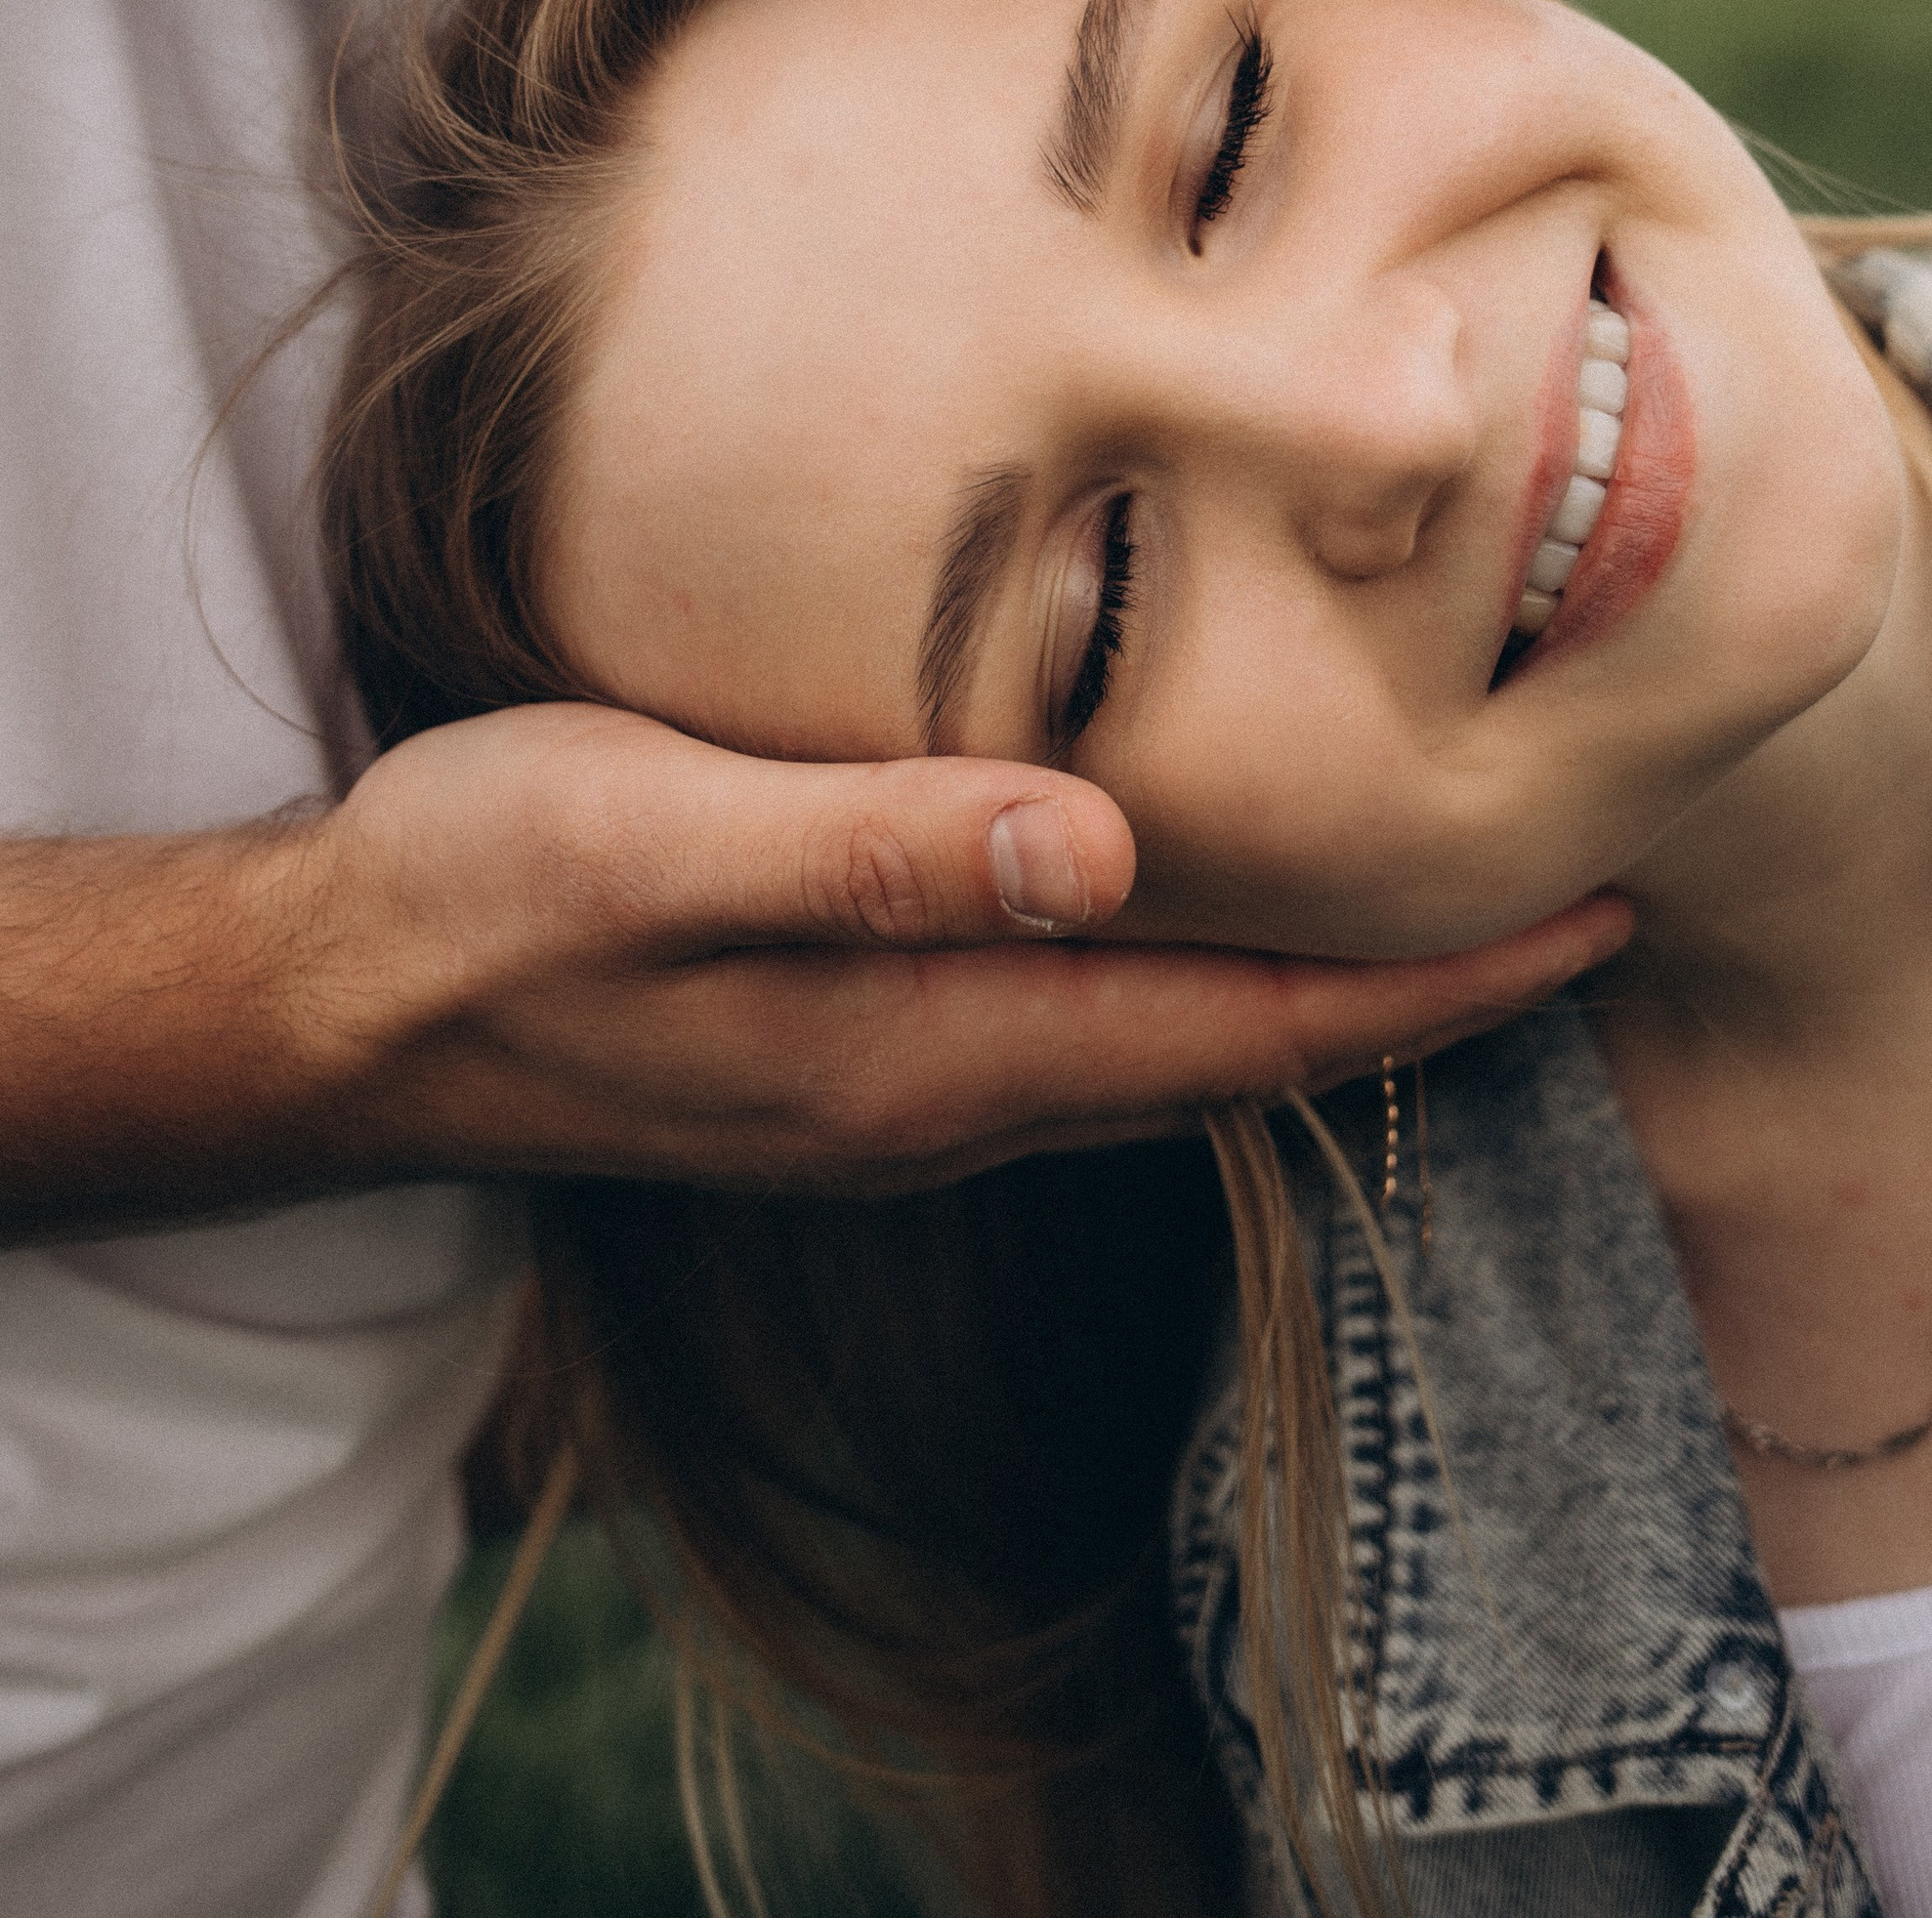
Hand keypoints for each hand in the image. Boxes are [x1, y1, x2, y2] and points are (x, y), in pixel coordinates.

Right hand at [308, 701, 1631, 1196]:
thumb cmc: (485, 893)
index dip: (1432, 987)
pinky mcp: (851, 1054)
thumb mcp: (656, 839)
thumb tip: (1105, 852)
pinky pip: (1083, 1036)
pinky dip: (1195, 985)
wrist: (334, 1007)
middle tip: (1579, 903)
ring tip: (1439, 907)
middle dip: (1420, 999)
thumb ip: (874, 848)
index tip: (1597, 922)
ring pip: (1171, 1056)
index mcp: (932, 1042)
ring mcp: (897, 1091)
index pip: (1248, 1031)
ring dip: (1317, 998)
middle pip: (1244, 1061)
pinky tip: (1202, 908)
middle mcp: (945, 1092)